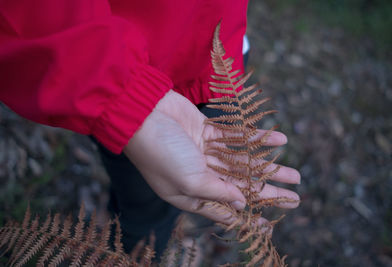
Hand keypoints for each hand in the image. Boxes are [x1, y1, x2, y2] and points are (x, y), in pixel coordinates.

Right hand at [124, 90, 299, 223]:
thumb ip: (217, 192)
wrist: (142, 113)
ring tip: (295, 175)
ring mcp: (203, 152)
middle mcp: (198, 175)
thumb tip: (240, 205)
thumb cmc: (161, 152)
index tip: (270, 226)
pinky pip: (237, 136)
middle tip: (295, 199)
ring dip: (268, 167)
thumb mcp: (190, 181)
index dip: (249, 219)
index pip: (225, 211)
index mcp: (190, 194)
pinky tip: (279, 140)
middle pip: (240, 186)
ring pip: (243, 162)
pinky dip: (257, 138)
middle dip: (267, 193)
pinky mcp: (207, 130)